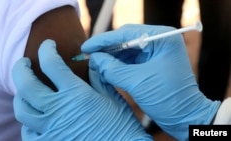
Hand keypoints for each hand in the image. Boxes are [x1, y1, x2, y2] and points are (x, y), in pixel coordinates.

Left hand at [12, 39, 151, 140]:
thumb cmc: (120, 125)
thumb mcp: (112, 97)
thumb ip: (99, 76)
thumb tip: (92, 59)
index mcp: (75, 94)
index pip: (51, 64)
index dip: (46, 49)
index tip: (48, 45)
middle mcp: (58, 110)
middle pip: (26, 84)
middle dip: (21, 68)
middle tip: (24, 63)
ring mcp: (50, 129)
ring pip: (22, 109)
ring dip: (21, 95)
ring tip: (27, 90)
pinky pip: (28, 132)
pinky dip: (28, 122)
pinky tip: (35, 117)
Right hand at [82, 24, 220, 139]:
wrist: (185, 116)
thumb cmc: (169, 98)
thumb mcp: (137, 82)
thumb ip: (113, 69)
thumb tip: (95, 59)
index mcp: (162, 38)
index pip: (127, 33)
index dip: (104, 40)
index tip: (86, 46)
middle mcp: (160, 41)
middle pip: (126, 39)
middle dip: (106, 48)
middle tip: (88, 54)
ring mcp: (156, 51)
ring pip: (127, 50)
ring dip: (111, 57)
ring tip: (94, 63)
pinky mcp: (152, 62)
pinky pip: (131, 60)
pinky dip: (118, 64)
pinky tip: (106, 68)